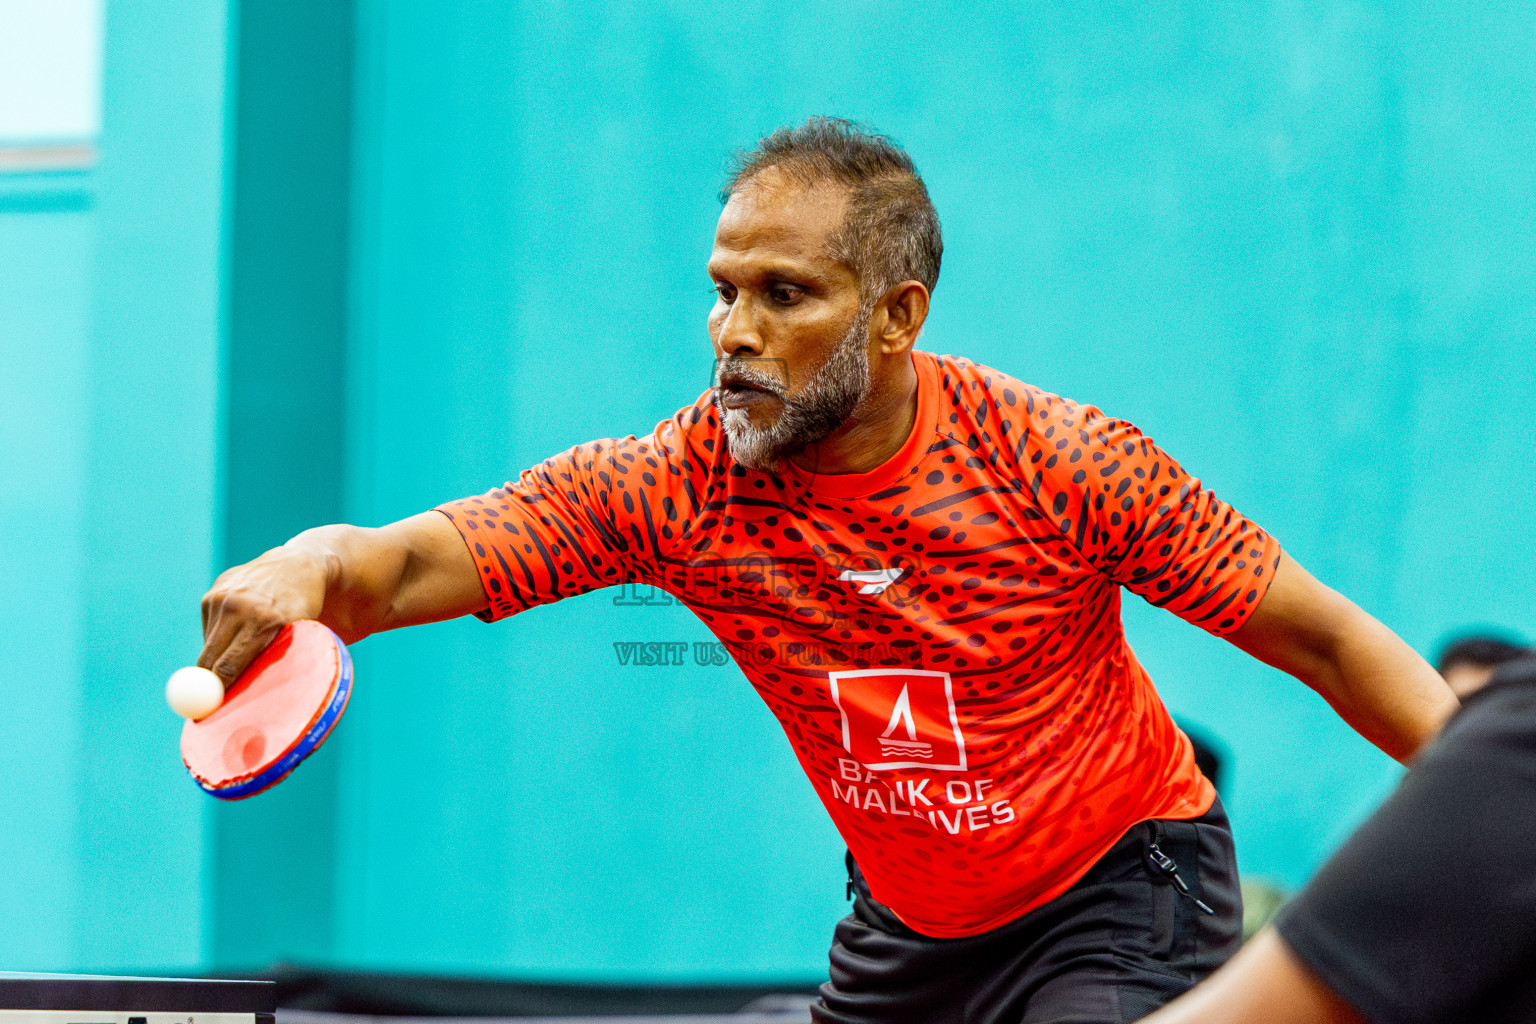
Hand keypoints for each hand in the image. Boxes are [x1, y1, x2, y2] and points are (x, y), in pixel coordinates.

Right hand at [199, 545, 332, 686]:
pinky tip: (241, 624)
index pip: (228, 667)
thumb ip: (275, 663)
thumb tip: (244, 699)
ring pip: (207, 644)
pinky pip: (208, 626)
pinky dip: (220, 633)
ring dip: (217, 655)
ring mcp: (223, 594)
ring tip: (241, 651)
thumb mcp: (301, 636)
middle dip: (208, 682)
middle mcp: (240, 605)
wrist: (301, 565)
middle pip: (209, 659)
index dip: (216, 692)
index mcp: (265, 620)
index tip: (209, 711)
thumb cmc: (306, 611)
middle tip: (207, 700)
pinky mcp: (214, 589)